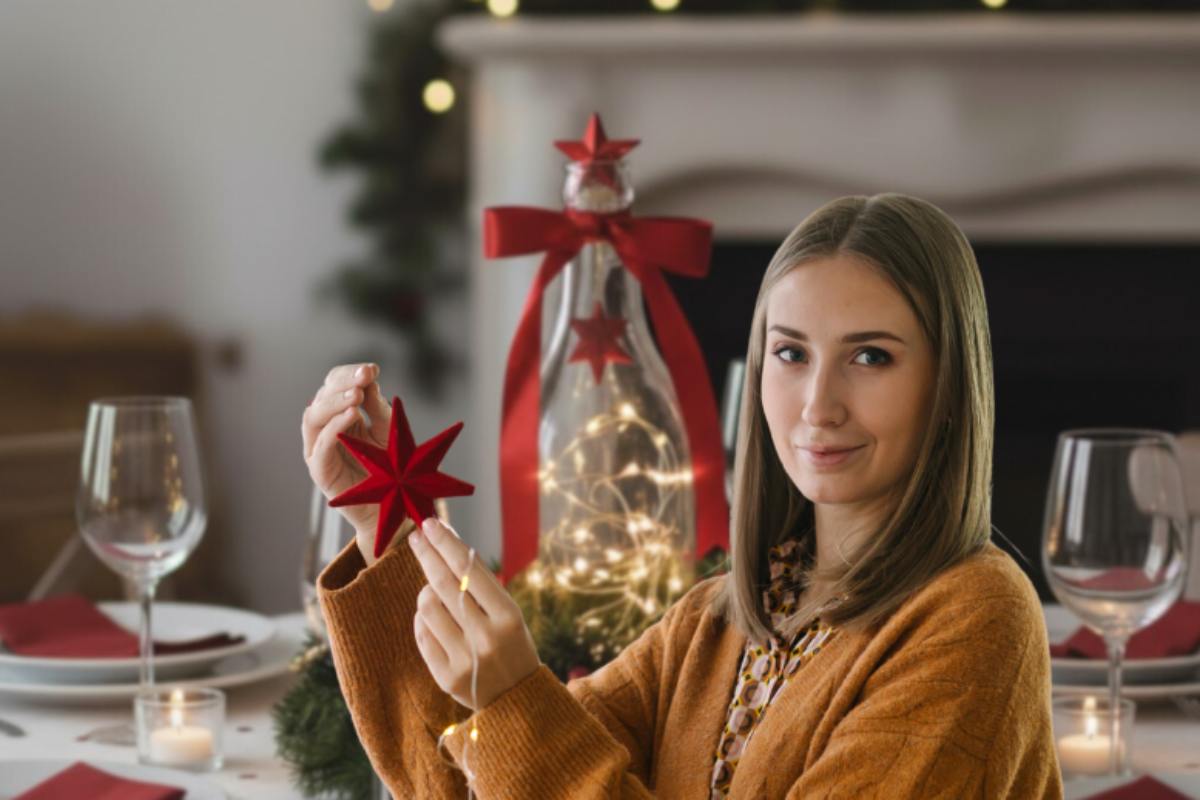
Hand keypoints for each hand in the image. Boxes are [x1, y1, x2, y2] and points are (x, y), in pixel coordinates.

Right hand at [302, 363, 392, 557]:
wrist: (392, 508)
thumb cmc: (391, 468)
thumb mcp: (388, 429)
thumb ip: (377, 407)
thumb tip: (369, 378)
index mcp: (341, 414)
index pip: (335, 384)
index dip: (350, 373)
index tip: (372, 369)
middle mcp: (325, 428)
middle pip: (322, 396)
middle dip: (342, 383)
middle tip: (364, 378)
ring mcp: (319, 448)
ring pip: (313, 417)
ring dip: (334, 402)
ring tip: (356, 395)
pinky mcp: (320, 470)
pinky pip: (320, 446)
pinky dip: (334, 427)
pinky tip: (351, 415)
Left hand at [409, 517, 540, 711]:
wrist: (518, 701)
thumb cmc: (512, 645)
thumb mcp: (509, 614)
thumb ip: (480, 587)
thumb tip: (444, 546)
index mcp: (509, 616)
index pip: (468, 570)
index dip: (446, 544)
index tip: (430, 524)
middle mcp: (487, 637)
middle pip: (443, 584)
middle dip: (426, 554)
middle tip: (416, 536)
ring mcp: (465, 659)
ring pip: (427, 607)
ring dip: (425, 592)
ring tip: (435, 594)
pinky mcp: (446, 677)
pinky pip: (422, 634)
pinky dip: (423, 619)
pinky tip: (433, 618)